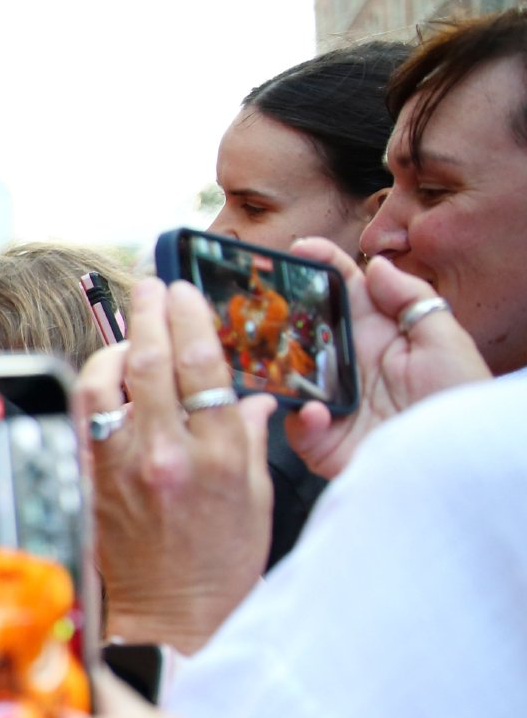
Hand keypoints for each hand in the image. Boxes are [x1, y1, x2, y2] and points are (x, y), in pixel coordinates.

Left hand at [81, 278, 276, 653]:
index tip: (185, 291)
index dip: (191, 316)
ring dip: (114, 350)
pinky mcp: (89, 482)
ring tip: (130, 340)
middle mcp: (165, 455)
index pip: (203, 364)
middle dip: (149, 312)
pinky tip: (106, 383)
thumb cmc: (221, 562)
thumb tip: (250, 395)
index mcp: (217, 456)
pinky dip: (93, 391)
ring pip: (103, 383)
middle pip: (150, 361)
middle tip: (151, 285)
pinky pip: (83, 418)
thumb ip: (248, 437)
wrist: (175, 617)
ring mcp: (120, 468)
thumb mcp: (255, 496)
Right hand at [284, 240, 489, 479]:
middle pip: (301, 328)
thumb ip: (412, 301)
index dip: (320, 267)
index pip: (342, 292)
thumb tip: (378, 266)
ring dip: (274, 366)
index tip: (299, 250)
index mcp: (377, 335)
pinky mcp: (321, 440)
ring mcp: (330, 401)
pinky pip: (295, 425)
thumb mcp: (447, 342)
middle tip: (257, 300)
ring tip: (271, 357)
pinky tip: (318, 415)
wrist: (459, 467)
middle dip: (277, 312)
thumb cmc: (460, 403)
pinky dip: (302, 420)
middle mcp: (347, 364)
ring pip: (285, 375)